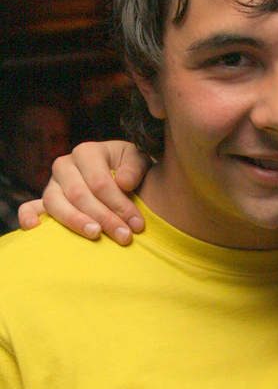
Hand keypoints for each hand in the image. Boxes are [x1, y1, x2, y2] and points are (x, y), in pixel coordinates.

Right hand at [18, 141, 150, 243]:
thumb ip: (134, 168)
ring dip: (75, 221)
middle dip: (104, 218)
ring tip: (95, 235)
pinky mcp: (45, 201)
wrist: (119, 174)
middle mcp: (65, 166)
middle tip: (123, 236)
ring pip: (55, 203)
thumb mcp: (137, 160)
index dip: (119, 204)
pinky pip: (29, 208)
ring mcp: (52, 184)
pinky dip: (28, 217)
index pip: (100, 182)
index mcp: (86, 152)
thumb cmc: (128, 168)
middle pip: (79, 195)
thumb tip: (123, 183)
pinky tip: (35, 228)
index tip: (137, 224)